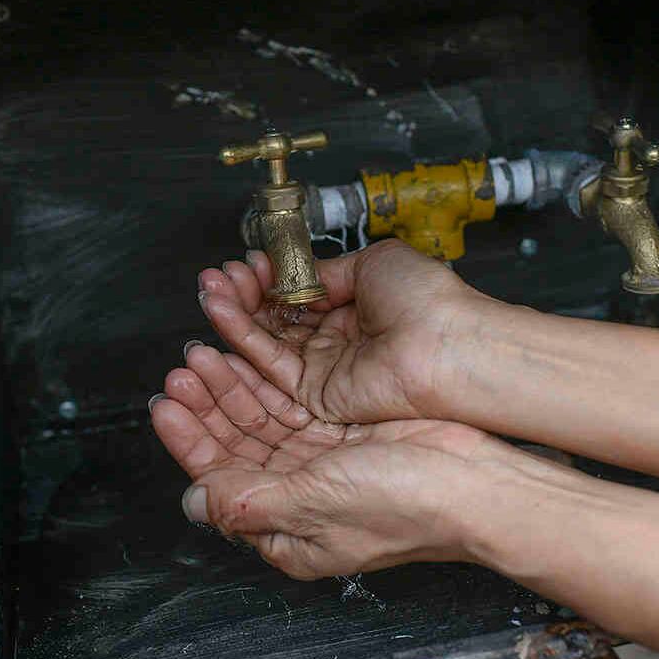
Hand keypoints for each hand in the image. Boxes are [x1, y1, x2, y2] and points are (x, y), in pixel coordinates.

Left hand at [151, 343, 541, 579]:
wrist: (476, 483)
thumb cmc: (405, 507)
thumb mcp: (314, 507)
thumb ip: (247, 502)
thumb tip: (194, 502)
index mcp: (285, 530)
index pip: (218, 481)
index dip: (189, 441)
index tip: (166, 404)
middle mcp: (298, 496)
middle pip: (237, 443)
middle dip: (208, 403)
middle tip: (184, 365)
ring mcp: (321, 460)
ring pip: (261, 417)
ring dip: (233, 385)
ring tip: (206, 351)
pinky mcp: (344, 430)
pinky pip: (292, 400)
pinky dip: (267, 378)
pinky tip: (248, 354)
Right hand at [197, 239, 483, 424]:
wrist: (447, 343)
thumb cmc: (428, 302)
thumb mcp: (375, 262)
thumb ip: (327, 271)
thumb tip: (296, 273)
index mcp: (357, 310)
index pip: (298, 297)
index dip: (269, 280)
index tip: (249, 263)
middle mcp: (339, 342)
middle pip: (276, 321)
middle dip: (244, 296)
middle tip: (219, 274)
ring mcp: (327, 370)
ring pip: (267, 343)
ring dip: (235, 314)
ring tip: (211, 288)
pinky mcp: (317, 396)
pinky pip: (271, 366)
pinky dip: (242, 338)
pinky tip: (222, 310)